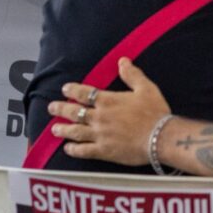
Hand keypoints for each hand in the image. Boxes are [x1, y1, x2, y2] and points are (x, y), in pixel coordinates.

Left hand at [50, 58, 170, 165]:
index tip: (65, 89)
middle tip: (52, 108)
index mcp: (108, 101)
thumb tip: (122, 61)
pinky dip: (74, 149)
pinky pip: (84, 150)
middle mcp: (99, 117)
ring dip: (63, 130)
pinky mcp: (104, 151)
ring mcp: (100, 135)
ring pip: (75, 131)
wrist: (160, 137)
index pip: (84, 93)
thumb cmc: (155, 112)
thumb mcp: (146, 88)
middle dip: (61, 109)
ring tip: (54, 129)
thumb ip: (132, 75)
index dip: (73, 90)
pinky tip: (68, 148)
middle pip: (74, 112)